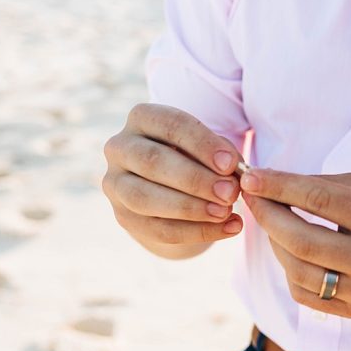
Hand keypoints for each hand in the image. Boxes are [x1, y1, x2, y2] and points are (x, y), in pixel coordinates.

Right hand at [102, 103, 244, 256]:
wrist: (174, 191)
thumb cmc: (197, 158)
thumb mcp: (210, 148)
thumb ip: (222, 155)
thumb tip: (234, 171)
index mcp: (143, 118)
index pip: (170, 125)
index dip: (202, 144)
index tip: (231, 164)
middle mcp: (120, 147)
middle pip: (152, 161)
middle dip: (195, 179)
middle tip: (230, 193)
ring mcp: (115, 184)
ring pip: (146, 198)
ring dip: (190, 208)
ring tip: (225, 212)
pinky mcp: (123, 216)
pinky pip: (157, 228)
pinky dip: (196, 231)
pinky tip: (227, 228)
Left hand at [239, 169, 350, 317]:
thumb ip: (323, 185)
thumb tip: (271, 183)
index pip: (319, 201)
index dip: (279, 188)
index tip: (252, 178)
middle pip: (302, 241)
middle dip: (268, 217)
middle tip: (252, 198)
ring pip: (299, 271)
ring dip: (274, 244)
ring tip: (271, 223)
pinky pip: (306, 294)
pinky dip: (289, 270)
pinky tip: (289, 250)